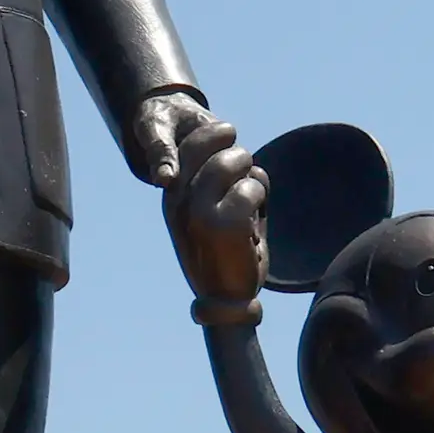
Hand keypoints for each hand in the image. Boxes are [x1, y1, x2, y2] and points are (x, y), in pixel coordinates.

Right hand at [132, 92, 265, 300]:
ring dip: (252, 177)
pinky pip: (253, 185)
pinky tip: (258, 218)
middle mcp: (178, 201)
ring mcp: (199, 211)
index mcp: (171, 199)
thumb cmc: (226, 254)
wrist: (227, 301)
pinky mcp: (225, 223)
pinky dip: (262, 197)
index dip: (211, 134)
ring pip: (235, 160)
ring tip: (253, 203)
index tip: (228, 131)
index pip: (187, 145)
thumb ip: (218, 185)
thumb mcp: (211, 215)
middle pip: (210, 143)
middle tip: (248, 173)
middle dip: (235, 151)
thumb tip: (239, 153)